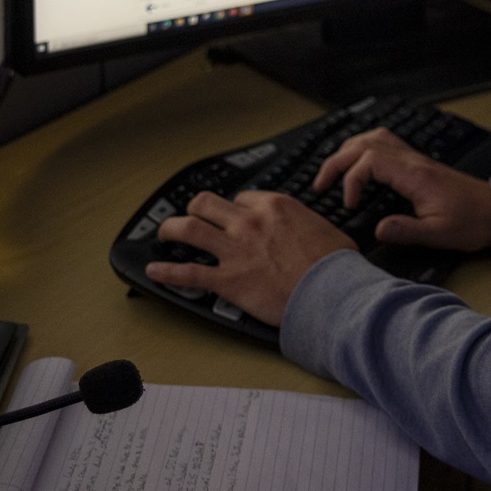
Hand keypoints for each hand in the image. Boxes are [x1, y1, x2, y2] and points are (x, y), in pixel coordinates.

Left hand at [146, 191, 353, 326]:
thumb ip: (310, 226)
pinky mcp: (228, 280)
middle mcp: (249, 223)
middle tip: (191, 216)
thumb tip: (313, 232)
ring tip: (164, 234)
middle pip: (207, 204)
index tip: (233, 216)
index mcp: (275, 207)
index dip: (235, 207)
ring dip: (171, 230)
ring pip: (189, 229)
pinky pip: (189, 273)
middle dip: (195, 208)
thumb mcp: (329, 231)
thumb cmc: (336, 267)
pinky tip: (154, 271)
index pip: (242, 197)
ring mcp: (235, 250)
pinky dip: (167, 272)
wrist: (332, 293)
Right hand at [311, 128, 490, 251]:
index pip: (369, 162)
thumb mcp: (440, 234)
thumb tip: (378, 230)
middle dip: (336, 161)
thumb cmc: (472, 222)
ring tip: (332, 171)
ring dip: (348, 150)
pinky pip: (385, 142)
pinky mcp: (417, 163)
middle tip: (320, 185)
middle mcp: (412, 161)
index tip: (350, 206)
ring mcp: (415, 159)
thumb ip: (407, 231)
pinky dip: (364, 148)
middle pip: (364, 144)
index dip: (351, 181)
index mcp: (415, 175)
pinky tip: (358, 163)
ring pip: (373, 138)